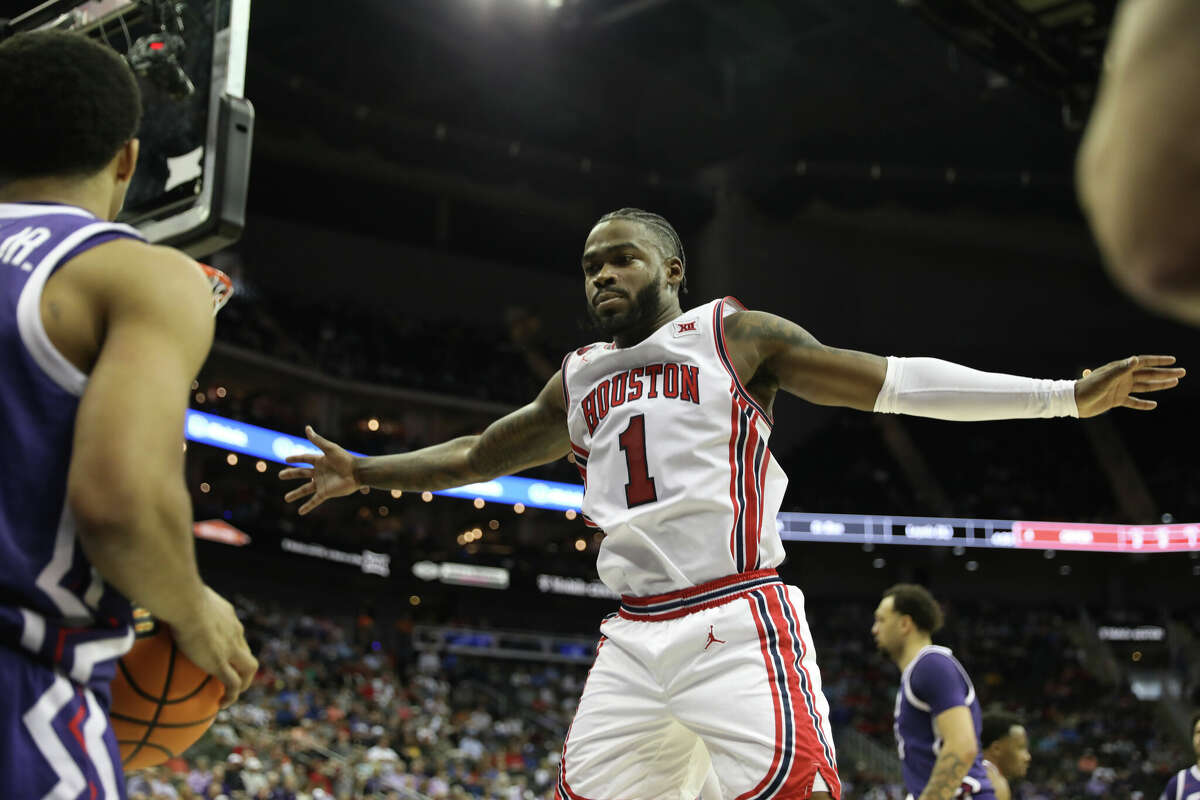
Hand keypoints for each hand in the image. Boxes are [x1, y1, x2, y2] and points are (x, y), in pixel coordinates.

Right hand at [170, 586, 256, 707]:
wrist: (186, 604)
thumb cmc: (177, 596)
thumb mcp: (180, 598)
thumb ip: (174, 604)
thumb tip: (153, 605)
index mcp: (226, 615)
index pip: (233, 630)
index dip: (230, 642)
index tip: (221, 650)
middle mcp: (234, 631)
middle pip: (245, 650)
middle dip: (242, 664)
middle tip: (232, 675)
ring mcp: (230, 648)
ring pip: (248, 668)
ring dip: (244, 682)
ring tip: (232, 694)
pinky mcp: (221, 662)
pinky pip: (233, 683)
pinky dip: (231, 695)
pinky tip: (221, 705)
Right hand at [279, 425, 360, 514]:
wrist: (357, 473)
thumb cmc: (345, 459)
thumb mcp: (330, 448)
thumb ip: (317, 440)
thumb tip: (307, 428)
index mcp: (320, 461)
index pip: (304, 459)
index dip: (296, 458)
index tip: (286, 459)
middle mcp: (319, 472)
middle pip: (301, 474)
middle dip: (291, 474)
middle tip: (280, 475)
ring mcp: (322, 483)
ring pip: (305, 489)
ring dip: (296, 494)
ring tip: (286, 499)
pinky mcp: (326, 493)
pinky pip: (314, 500)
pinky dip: (307, 506)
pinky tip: (300, 512)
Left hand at [1074, 355, 1184, 416]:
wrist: (1074, 402)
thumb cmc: (1088, 388)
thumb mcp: (1106, 378)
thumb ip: (1121, 369)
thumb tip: (1135, 359)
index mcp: (1121, 369)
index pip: (1143, 362)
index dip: (1158, 360)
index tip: (1173, 360)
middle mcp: (1123, 377)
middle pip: (1148, 374)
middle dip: (1165, 373)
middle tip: (1182, 372)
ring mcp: (1120, 388)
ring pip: (1144, 386)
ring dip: (1159, 384)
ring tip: (1175, 382)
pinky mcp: (1116, 400)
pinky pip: (1133, 401)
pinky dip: (1143, 403)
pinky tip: (1154, 404)